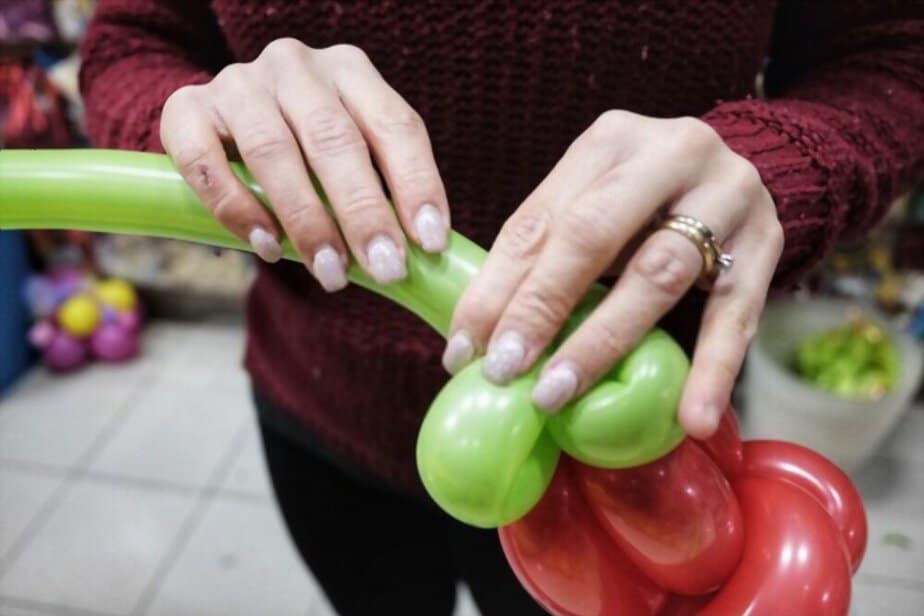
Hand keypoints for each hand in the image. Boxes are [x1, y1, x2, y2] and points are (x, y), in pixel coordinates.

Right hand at [160, 38, 449, 290]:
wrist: (225, 119)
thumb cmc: (306, 150)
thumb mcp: (352, 154)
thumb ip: (381, 191)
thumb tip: (421, 256)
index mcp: (351, 71)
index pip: (395, 125)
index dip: (417, 184)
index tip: (430, 242)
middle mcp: (296, 67)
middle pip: (334, 139)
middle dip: (364, 212)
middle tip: (386, 268)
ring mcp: (238, 83)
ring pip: (273, 150)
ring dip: (306, 219)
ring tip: (331, 272)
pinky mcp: (186, 108)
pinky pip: (205, 161)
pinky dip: (236, 207)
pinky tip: (267, 246)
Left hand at [444, 111, 782, 438]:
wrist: (739, 177)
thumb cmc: (646, 204)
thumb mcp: (594, 204)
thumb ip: (546, 249)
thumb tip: (479, 331)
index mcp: (609, 140)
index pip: (539, 219)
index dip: (495, 286)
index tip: (464, 347)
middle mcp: (670, 152)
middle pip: (593, 235)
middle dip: (539, 307)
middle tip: (502, 371)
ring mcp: (726, 193)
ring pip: (659, 272)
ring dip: (602, 341)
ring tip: (558, 394)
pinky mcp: (767, 241)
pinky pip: (738, 312)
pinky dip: (714, 368)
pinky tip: (694, 416)